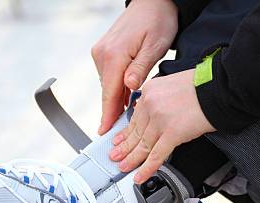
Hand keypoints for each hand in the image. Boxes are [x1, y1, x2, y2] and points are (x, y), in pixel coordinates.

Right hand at [91, 0, 177, 134]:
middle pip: (107, 92)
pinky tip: (126, 97)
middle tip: (118, 132)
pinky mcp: (104, 51)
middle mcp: (102, 54)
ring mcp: (101, 52)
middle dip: (112, 111)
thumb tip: (129, 87)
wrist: (153, 0)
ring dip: (117, 100)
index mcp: (114, 55)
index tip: (105, 131)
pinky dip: (117, 87)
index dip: (108, 115)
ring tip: (124, 118)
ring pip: (108, 85)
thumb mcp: (155, 46)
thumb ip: (141, 68)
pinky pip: (109, 75)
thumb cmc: (158, 20)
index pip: (109, 94)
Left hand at [109, 69, 215, 183]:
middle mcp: (151, 104)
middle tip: (116, 157)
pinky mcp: (172, 133)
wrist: (221, 88)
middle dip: (124, 148)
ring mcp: (160, 119)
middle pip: (136, 132)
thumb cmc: (204, 86)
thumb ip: (161, 100)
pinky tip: (139, 176)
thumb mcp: (173, 85)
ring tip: (124, 167)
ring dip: (132, 160)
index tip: (119, 140)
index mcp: (151, 91)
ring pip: (142, 145)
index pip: (134, 117)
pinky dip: (146, 168)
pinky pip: (156, 155)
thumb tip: (156, 116)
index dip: (126, 132)